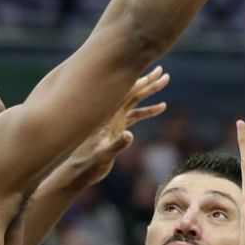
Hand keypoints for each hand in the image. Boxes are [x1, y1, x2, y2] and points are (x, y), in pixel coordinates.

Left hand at [60, 66, 169, 187]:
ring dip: (149, 91)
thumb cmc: (88, 164)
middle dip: (148, 81)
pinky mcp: (116, 127)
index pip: (126, 93)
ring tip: (165, 80)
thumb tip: (130, 135)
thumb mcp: (102, 156)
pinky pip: (134, 114)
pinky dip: (148, 110)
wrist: (79, 172)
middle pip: (131, 91)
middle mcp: (109, 113)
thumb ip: (116, 146)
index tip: (156, 73)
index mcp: (107, 114)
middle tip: (164, 72)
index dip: (141, 82)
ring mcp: (113, 119)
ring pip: (134, 100)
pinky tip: (162, 106)